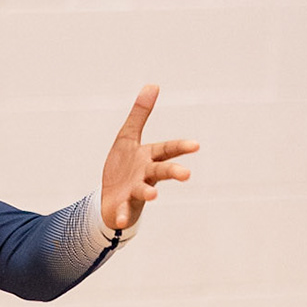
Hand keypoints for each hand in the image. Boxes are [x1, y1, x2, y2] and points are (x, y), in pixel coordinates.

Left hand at [100, 84, 197, 231]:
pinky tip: (119, 221)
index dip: (180, 148)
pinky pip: (122, 212)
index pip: (166, 150)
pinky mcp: (122, 206)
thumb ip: (140, 114)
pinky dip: (122, 216)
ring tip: (153, 195)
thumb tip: (153, 85)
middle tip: (186, 174)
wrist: (110, 198)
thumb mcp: (128, 137)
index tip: (196, 145)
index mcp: (148, 157)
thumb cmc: (124, 166)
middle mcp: (145, 175)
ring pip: (143, 191)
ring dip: (148, 193)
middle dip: (173, 172)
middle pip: (161, 171)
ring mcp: (135, 192)